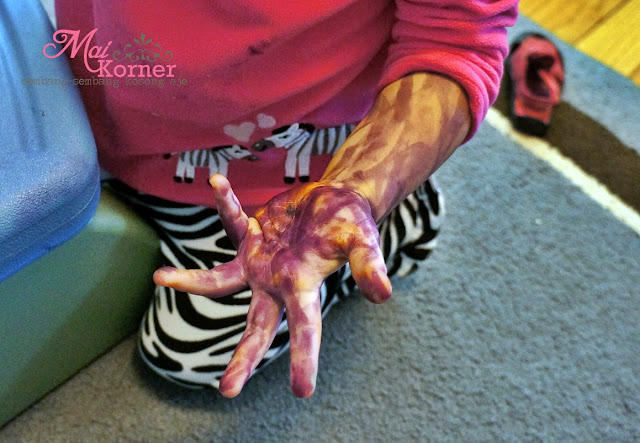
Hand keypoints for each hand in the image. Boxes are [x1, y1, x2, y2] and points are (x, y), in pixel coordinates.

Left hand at [153, 174, 391, 397]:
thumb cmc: (353, 224)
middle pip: (256, 327)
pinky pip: (232, 222)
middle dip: (243, 358)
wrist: (336, 200)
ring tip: (161, 279)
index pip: (306, 328)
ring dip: (192, 281)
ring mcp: (258, 261)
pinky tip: (216, 182)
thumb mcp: (364, 241)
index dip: (304, 358)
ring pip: (220, 281)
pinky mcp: (250, 235)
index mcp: (305, 288)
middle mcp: (277, 283)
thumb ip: (369, 266)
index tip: (302, 392)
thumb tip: (384, 294)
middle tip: (227, 391)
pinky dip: (226, 203)